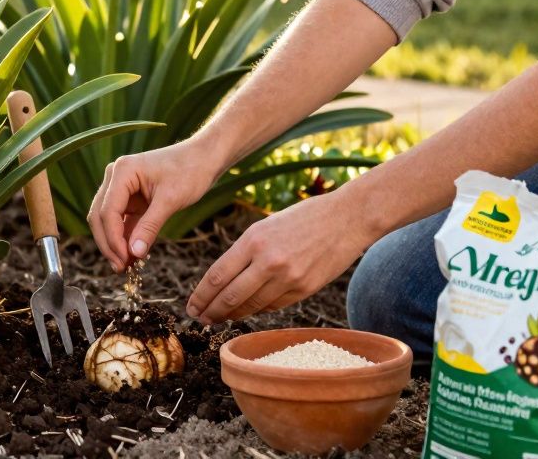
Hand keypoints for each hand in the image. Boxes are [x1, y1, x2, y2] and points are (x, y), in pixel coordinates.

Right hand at [88, 140, 222, 272]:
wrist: (204, 159)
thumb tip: (133, 254)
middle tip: (120, 268)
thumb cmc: (189, 171)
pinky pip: (121, 221)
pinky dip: (125, 238)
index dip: (112, 239)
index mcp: (122, 171)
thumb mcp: (170, 201)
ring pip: (107, 220)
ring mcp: (121, 187)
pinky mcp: (130, 198)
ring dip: (115, 243)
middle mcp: (116, 177)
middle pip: (100, 216)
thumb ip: (149, 227)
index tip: (123, 260)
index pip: (107, 211)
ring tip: (126, 266)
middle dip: (109, 244)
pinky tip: (132, 255)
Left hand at [186, 191, 378, 323]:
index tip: (191, 307)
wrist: (346, 218)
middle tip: (199, 319)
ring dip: (232, 315)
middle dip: (211, 311)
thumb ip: (245, 252)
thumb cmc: (302, 218)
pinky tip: (247, 312)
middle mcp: (268, 261)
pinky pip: (273, 306)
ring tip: (219, 319)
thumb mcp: (266, 226)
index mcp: (253, 240)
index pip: (217, 276)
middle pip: (230, 296)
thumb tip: (223, 281)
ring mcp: (287, 278)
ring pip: (251, 306)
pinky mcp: (304, 290)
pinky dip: (257, 310)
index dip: (201, 296)